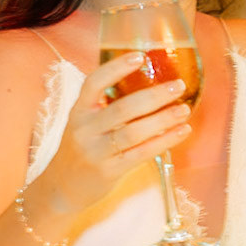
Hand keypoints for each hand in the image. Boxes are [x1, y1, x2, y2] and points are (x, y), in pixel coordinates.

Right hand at [42, 52, 192, 202]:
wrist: (61, 188)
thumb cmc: (82, 149)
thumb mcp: (85, 123)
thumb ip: (107, 106)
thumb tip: (150, 85)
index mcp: (78, 111)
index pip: (93, 83)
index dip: (116, 68)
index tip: (140, 56)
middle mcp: (85, 129)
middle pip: (122, 109)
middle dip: (154, 96)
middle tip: (178, 85)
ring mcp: (96, 151)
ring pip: (134, 132)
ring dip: (163, 119)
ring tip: (184, 109)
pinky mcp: (109, 171)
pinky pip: (141, 153)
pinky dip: (164, 141)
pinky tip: (181, 132)